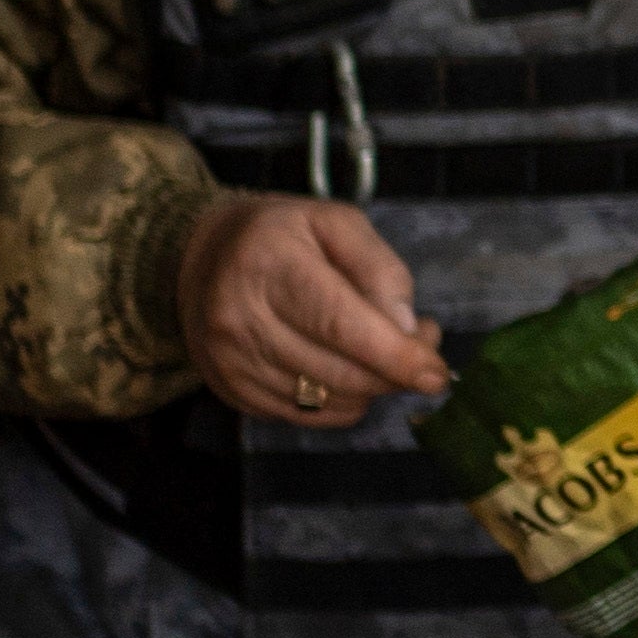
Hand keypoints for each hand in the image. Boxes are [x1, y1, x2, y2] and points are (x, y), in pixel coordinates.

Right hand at [180, 194, 447, 420]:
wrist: (200, 259)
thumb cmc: (281, 236)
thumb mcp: (335, 222)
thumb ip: (380, 268)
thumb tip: (406, 329)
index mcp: (269, 264)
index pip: (339, 324)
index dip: (394, 356)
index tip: (436, 373)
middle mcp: (241, 319)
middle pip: (338, 372)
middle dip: (394, 374)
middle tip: (423, 351)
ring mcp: (232, 362)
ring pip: (327, 401)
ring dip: (372, 387)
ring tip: (383, 351)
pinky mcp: (233, 391)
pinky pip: (307, 416)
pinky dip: (342, 402)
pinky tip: (347, 368)